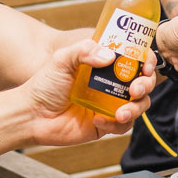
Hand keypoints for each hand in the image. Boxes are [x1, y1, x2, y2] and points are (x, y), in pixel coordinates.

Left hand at [13, 38, 155, 144]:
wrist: (31, 114)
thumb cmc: (44, 85)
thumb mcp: (62, 59)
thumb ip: (84, 50)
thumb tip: (110, 56)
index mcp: (103, 64)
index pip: (134, 59)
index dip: (146, 60)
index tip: (145, 64)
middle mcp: (110, 84)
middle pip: (143, 82)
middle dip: (145, 85)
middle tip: (135, 88)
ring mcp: (109, 104)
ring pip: (139, 105)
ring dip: (136, 108)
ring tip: (120, 112)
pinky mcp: (105, 124)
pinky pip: (123, 126)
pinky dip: (116, 124)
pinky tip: (99, 120)